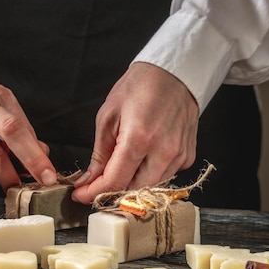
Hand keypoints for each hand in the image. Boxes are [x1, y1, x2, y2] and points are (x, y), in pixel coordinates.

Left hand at [72, 62, 198, 204]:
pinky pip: (164, 177)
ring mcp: (179, 155)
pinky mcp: (188, 156)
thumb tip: (89, 181)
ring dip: (130, 187)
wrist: (174, 72)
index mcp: (139, 138)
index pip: (115, 182)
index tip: (80, 195)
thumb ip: (99, 155)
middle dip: (111, 194)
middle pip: (134, 192)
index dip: (93, 193)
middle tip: (94, 187)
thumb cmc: (139, 87)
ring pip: (150, 188)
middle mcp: (163, 150)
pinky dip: (148, 176)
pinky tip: (139, 162)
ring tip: (115, 173)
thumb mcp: (108, 117)